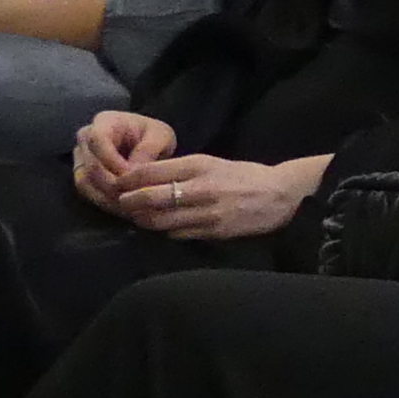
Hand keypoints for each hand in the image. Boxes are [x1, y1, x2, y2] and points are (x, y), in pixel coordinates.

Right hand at [71, 111, 175, 214]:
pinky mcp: (82, 174)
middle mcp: (85, 138)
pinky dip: (104, 202)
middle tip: (135, 198)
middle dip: (113, 185)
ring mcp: (80, 157)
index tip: (133, 177)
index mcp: (105, 122)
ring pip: (85, 182)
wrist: (145, 142)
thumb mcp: (161, 136)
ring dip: (107, 197)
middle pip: (90, 166)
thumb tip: (133, 172)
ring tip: (131, 206)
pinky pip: (86, 192)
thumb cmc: (153, 135)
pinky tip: (123, 208)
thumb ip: (148, 150)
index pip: (98, 141)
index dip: (113, 162)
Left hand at [119, 152, 325, 242]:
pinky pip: (178, 234)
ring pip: (160, 220)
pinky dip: (165, 231)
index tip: (118, 182)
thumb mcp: (212, 163)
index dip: (128, 179)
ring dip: (143, 220)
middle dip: (129, 201)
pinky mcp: (214, 232)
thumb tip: (145, 177)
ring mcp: (207, 213)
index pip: (151, 172)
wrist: (280, 195)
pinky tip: (162, 228)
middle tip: (120, 203)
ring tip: (136, 217)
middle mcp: (200, 188)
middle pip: (150, 197)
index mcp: (199, 165)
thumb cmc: (243, 176)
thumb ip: (181, 169)